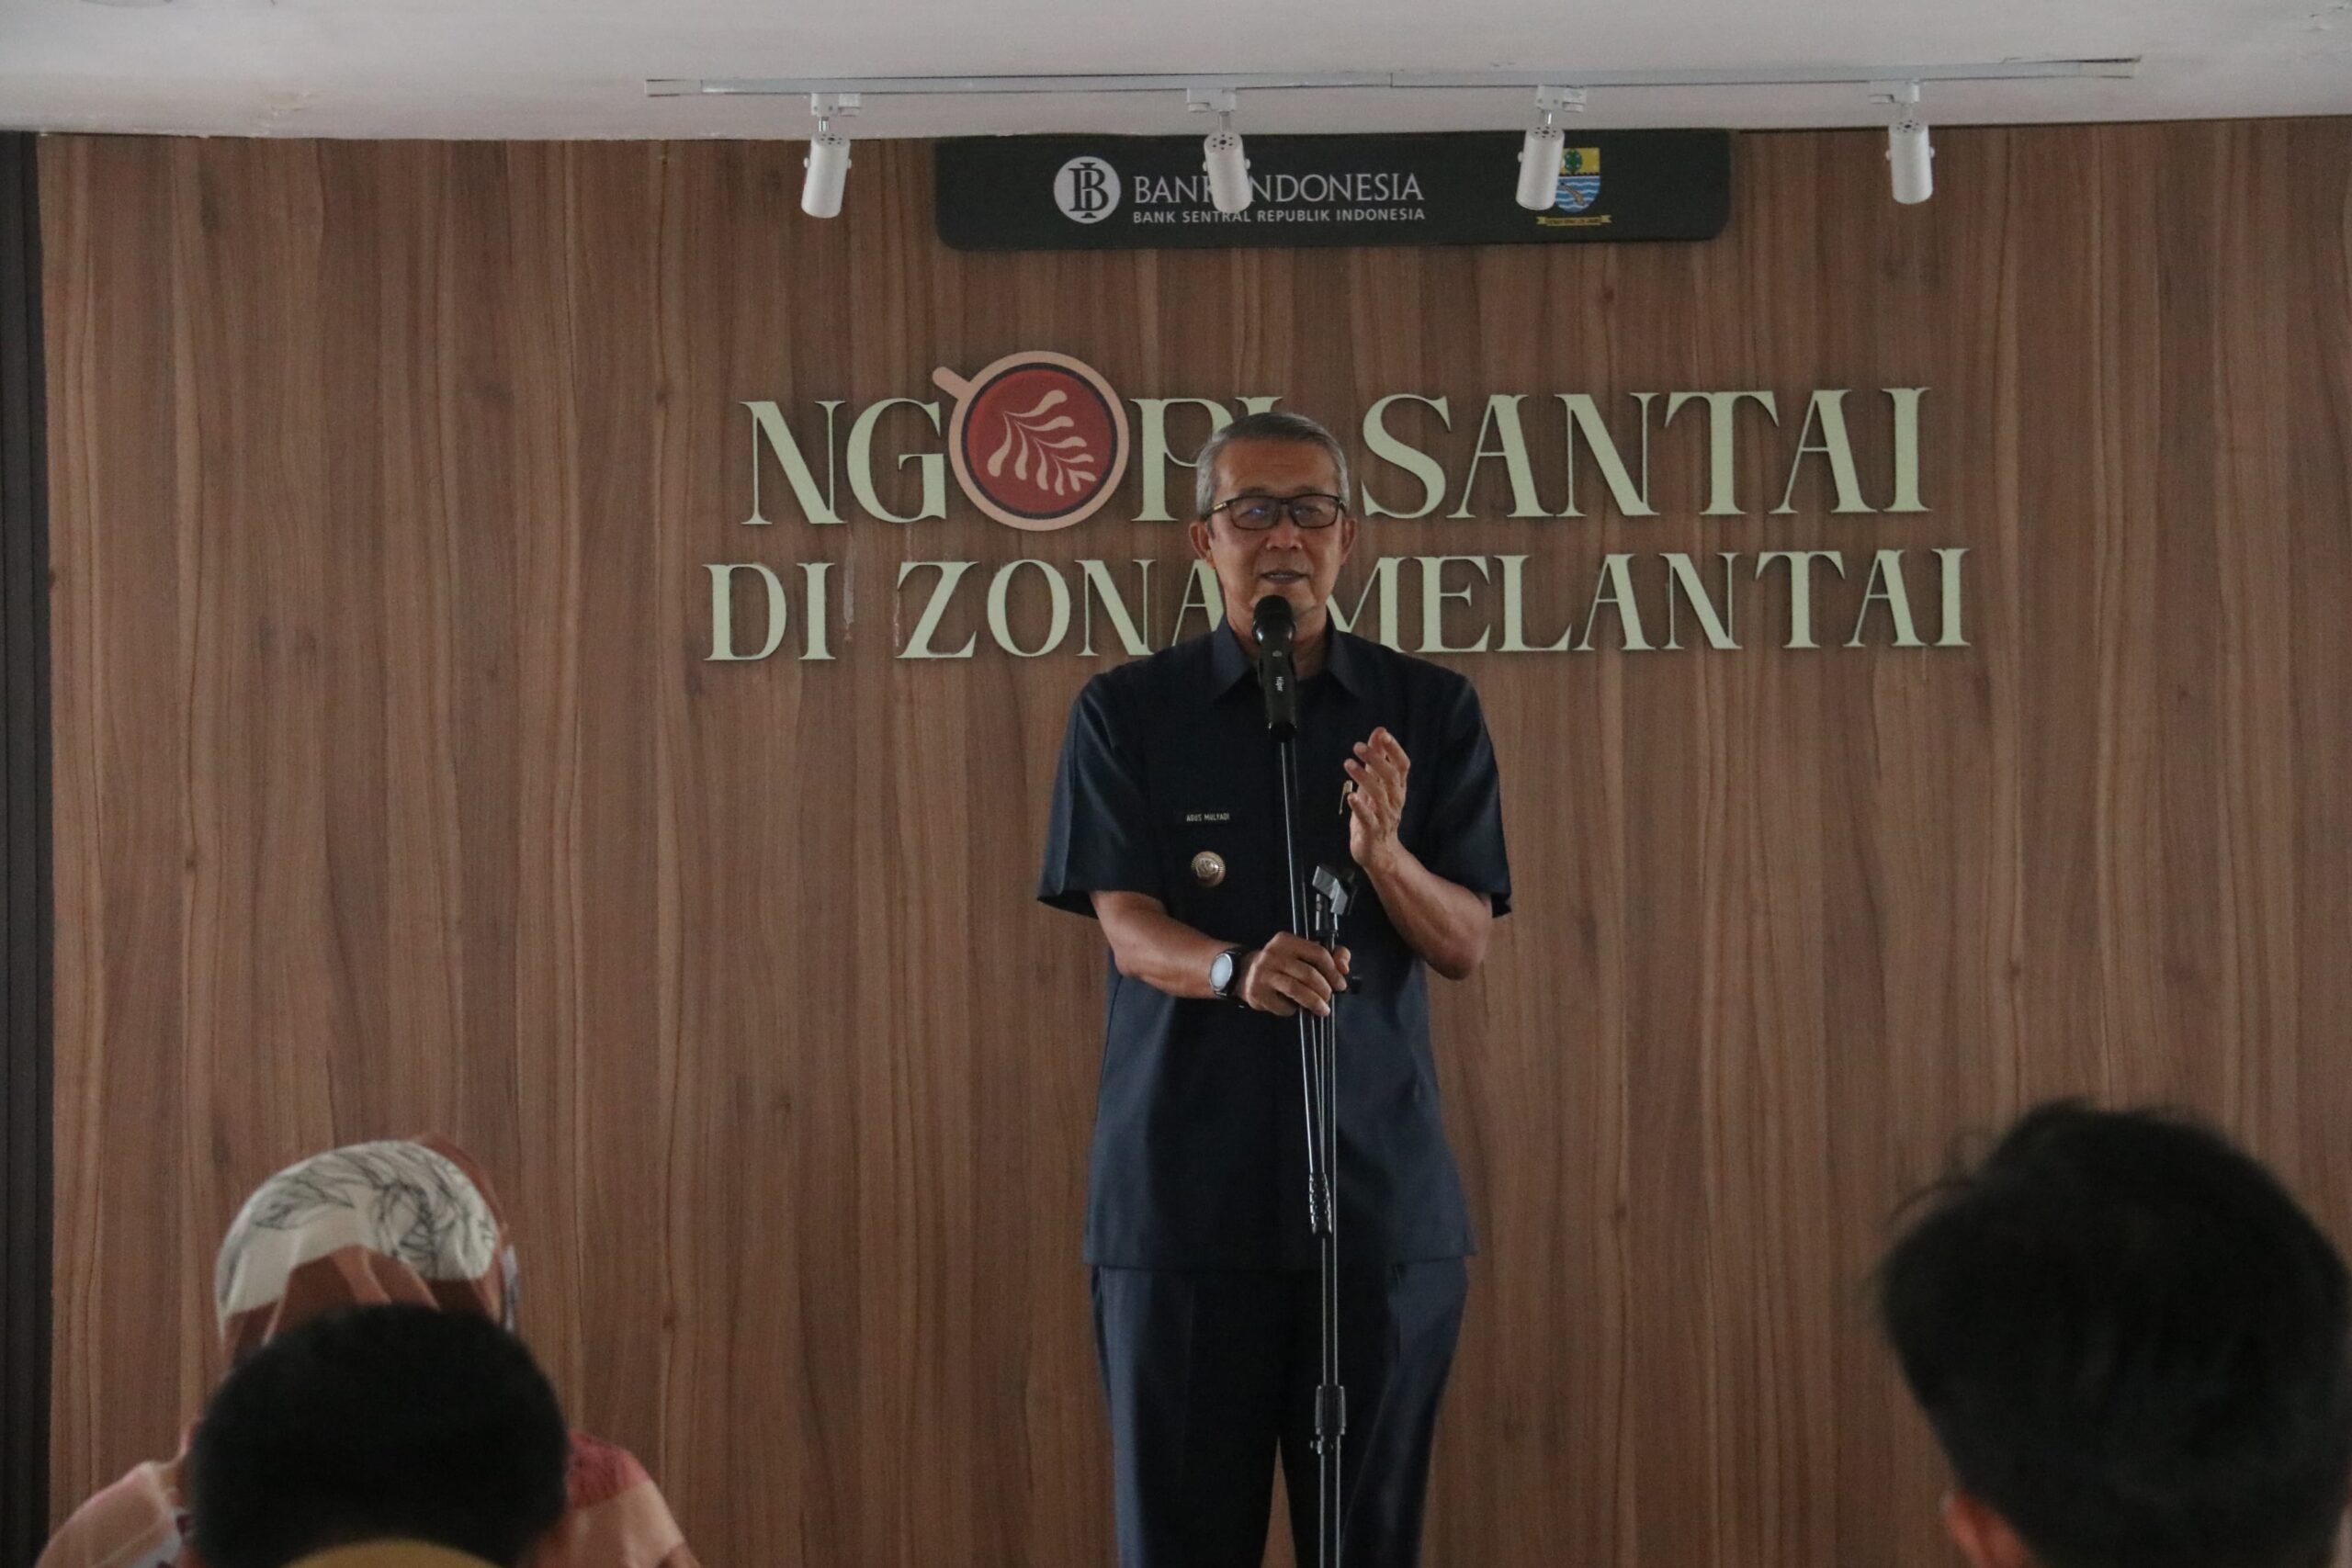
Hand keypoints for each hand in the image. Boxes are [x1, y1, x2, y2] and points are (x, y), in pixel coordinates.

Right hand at [1240, 934, 1352, 1017]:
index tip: (1340, 984)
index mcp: (1286, 941)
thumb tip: (1344, 968)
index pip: (1318, 953)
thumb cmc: (1282, 963)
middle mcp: (1272, 954)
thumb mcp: (1303, 953)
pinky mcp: (1257, 993)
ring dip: (1314, 1002)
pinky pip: (1283, 1005)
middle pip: (1308, 973)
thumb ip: (1330, 956)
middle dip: (1324, 989)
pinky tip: (1295, 1008)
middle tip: (1329, 998)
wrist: (1245, 972)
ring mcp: (1262, 974)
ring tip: (1322, 1009)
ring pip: (1296, 989)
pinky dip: (1293, 1010)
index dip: (1333, 971)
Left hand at [1344, 727, 1409, 872]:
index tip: (1383, 735)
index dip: (1394, 750)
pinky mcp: (1372, 832)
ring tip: (1348, 764)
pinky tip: (1351, 796)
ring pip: (1378, 795)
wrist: (1379, 852)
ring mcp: (1384, 817)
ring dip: (1364, 778)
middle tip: (1358, 747)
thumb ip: (1378, 759)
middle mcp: (1394, 801)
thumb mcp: (1376, 784)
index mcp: (1397, 789)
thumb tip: (1379, 731)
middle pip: (1391, 777)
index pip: (1402, 766)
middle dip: (1376, 760)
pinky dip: (1360, 807)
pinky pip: (1368, 818)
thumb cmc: (1376, 813)